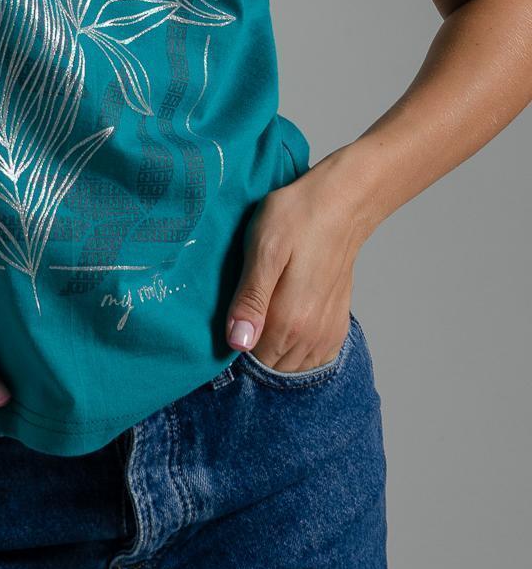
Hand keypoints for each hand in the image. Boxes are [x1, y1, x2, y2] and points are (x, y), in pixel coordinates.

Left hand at [225, 157, 366, 370]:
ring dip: (275, 349)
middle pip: (270, 365)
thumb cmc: (297, 218)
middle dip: (252, 347)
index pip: (249, 358)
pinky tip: (286, 322)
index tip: (226, 317)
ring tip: (264, 312)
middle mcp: (311, 336)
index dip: (232, 341)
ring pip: (291, 365)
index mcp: (289, 320)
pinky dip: (297, 350)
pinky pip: (312, 358)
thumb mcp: (263, 250)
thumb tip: (237, 343)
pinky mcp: (337, 324)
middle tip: (243, 309)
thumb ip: (251, 300)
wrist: (341, 203)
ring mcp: (327, 333)